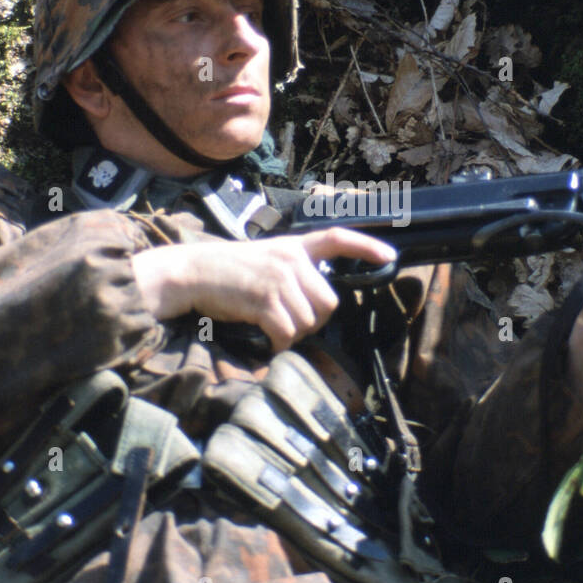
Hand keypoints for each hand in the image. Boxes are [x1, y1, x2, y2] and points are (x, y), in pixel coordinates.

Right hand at [131, 229, 396, 351]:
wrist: (192, 273)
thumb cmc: (226, 272)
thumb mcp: (264, 260)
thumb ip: (291, 273)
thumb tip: (314, 306)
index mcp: (293, 247)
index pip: (337, 238)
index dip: (367, 245)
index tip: (390, 255)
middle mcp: (291, 260)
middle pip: (329, 302)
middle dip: (314, 321)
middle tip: (289, 324)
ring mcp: (279, 279)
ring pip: (309, 322)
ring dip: (293, 335)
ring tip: (271, 328)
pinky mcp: (266, 300)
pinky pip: (288, 333)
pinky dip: (279, 344)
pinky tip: (266, 340)